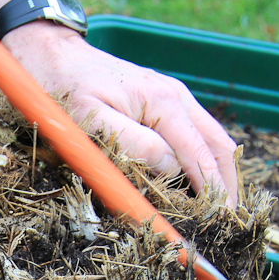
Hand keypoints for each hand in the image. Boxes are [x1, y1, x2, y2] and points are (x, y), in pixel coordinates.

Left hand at [0, 0, 238, 206]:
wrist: (50, 55)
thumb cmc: (63, 87)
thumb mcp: (89, 118)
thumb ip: (132, 143)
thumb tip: (172, 169)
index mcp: (165, 102)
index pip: (200, 156)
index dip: (210, 193)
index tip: (213, 224)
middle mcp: (178, 97)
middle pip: (219, 147)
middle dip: (227, 187)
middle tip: (227, 224)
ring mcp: (173, 97)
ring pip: (213, 139)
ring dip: (221, 174)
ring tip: (222, 210)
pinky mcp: (163, 102)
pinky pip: (196, 134)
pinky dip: (206, 159)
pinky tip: (202, 183)